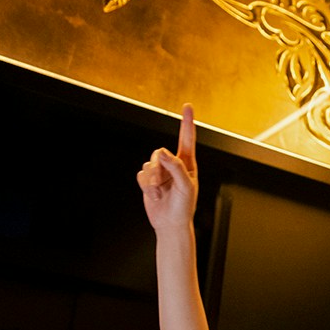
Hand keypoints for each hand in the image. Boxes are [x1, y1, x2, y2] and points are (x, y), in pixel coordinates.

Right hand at [137, 104, 198, 232]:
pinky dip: (145, 185)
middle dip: (157, 168)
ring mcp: (160, 172)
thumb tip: (162, 152)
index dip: (187, 122)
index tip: (187, 106)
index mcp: (188, 163)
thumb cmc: (184, 207)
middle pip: (159, 153)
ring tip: (158, 192)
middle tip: (161, 183)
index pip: (187, 138)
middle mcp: (173, 165)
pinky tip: (153, 195)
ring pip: (149, 164)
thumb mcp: (186, 186)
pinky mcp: (149, 180)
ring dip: (151, 180)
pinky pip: (141, 174)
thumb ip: (175, 167)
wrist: (170, 224)